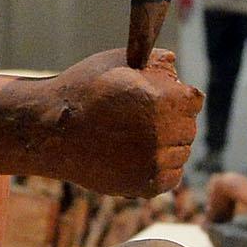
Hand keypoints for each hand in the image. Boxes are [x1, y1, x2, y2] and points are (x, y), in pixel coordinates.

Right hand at [52, 48, 201, 197]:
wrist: (51, 130)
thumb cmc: (82, 91)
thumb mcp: (118, 62)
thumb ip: (154, 61)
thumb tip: (174, 65)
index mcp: (162, 99)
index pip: (194, 101)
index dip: (178, 97)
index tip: (163, 99)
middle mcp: (163, 132)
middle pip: (189, 128)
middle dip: (173, 121)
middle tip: (146, 120)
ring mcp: (154, 162)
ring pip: (181, 153)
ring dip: (168, 146)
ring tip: (138, 138)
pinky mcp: (144, 185)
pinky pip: (171, 177)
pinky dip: (162, 169)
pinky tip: (142, 157)